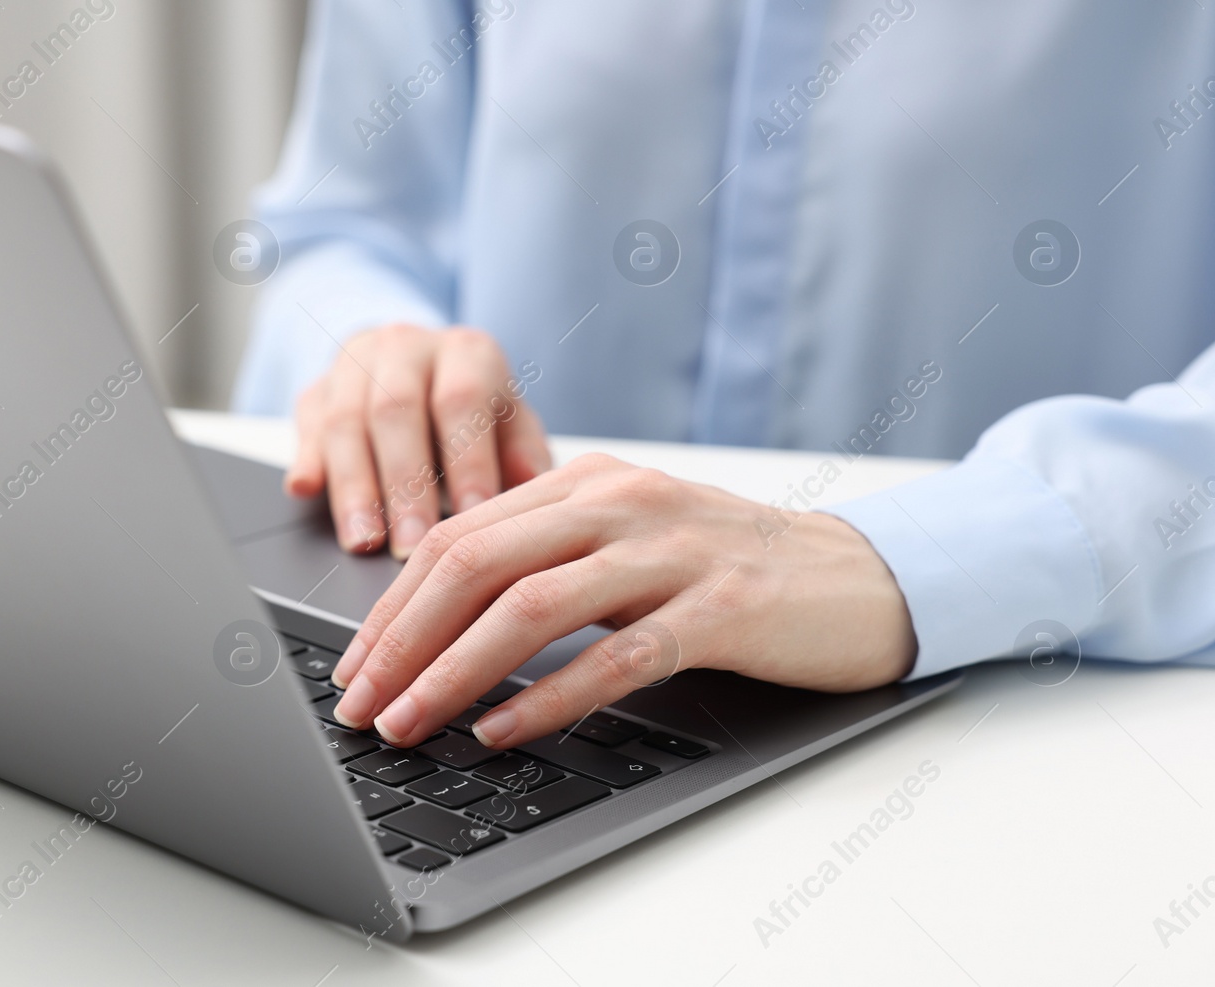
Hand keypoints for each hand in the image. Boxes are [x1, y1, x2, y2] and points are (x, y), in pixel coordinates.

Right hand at [286, 324, 550, 557]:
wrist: (415, 362)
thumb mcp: (512, 420)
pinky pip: (306, 423)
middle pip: (396, 410)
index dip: (465, 460)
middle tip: (410, 547)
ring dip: (353, 487)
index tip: (472, 518)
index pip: (462, 400)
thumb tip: (537, 490)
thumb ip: (524, 453)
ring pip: (345, 421)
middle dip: (402, 485)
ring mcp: (354, 364)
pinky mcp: (316, 388)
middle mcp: (406, 346)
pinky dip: (306, 458)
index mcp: (466, 352)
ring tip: (363, 540)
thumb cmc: (474, 408)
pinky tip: (306, 489)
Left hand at [328, 453, 915, 746]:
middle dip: (403, 641)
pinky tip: (503, 730)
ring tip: (409, 723)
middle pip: (477, 563)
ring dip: (455, 672)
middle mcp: (620, 502)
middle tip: (359, 704)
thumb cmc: (728, 568)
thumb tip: (442, 625)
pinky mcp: (720, 608)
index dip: (394, 605)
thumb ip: (549, 558)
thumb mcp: (628, 542)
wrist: (859, 577)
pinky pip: (616, 656)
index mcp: (586, 483)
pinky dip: (549, 697)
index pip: (458, 536)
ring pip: (532, 606)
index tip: (356, 666)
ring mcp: (671, 551)